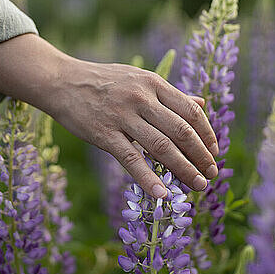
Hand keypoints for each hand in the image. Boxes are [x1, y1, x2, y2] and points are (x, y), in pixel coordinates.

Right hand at [0, 33, 217, 198]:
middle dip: (201, 156)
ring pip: (162, 147)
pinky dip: (149, 179)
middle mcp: (141, 98)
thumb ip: (169, 94)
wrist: (60, 81)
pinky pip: (131, 160)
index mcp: (153, 83)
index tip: (214, 151)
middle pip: (181, 131)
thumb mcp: (138, 78)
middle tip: (212, 174)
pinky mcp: (104, 134)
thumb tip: (201, 104)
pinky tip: (162, 194)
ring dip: (185, 170)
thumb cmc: (102, 81)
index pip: (191, 112)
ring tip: (199, 185)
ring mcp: (122, 116)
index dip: (207, 134)